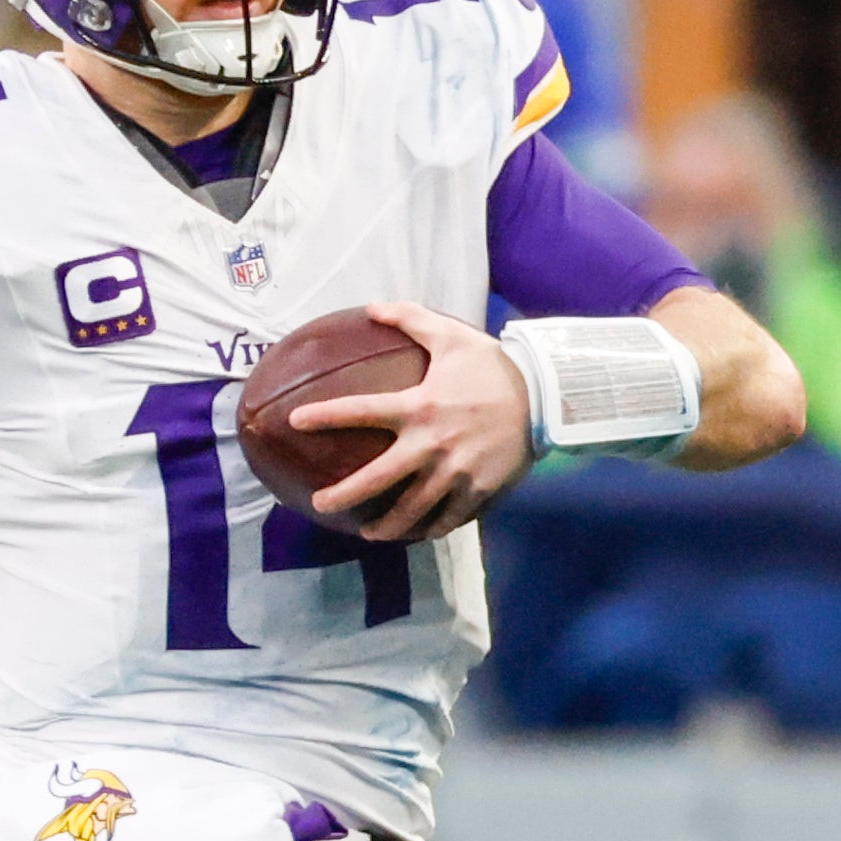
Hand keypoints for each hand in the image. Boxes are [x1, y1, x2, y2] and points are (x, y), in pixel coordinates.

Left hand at [296, 301, 537, 543]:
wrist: (544, 398)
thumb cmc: (494, 367)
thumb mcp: (451, 336)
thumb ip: (410, 319)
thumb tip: (372, 306)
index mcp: (418, 406)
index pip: (359, 411)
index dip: (324, 416)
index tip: (295, 422)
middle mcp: (430, 445)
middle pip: (376, 479)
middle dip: (343, 495)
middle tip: (321, 505)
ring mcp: (453, 473)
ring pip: (411, 509)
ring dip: (385, 526)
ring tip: (368, 533)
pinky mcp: (476, 491)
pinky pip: (448, 518)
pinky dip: (429, 529)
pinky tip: (416, 533)